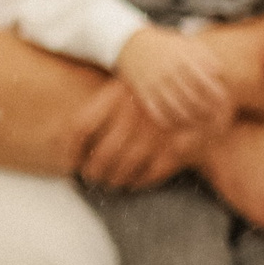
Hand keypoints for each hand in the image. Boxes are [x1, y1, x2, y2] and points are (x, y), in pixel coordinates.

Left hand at [72, 80, 202, 189]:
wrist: (201, 82)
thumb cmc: (154, 88)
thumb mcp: (124, 84)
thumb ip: (99, 106)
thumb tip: (62, 138)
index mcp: (117, 94)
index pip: (81, 127)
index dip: (71, 150)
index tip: (69, 163)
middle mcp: (135, 113)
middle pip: (101, 155)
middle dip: (93, 172)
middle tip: (92, 177)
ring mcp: (157, 131)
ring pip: (124, 168)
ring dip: (114, 180)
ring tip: (111, 181)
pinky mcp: (178, 145)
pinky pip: (152, 173)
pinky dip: (139, 182)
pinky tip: (134, 182)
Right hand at [114, 26, 234, 130]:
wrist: (133, 44)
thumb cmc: (168, 46)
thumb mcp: (188, 44)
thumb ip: (206, 56)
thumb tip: (218, 72)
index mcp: (183, 61)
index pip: (204, 83)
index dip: (216, 95)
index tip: (224, 101)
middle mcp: (169, 73)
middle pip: (191, 99)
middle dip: (205, 111)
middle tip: (214, 117)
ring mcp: (154, 84)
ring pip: (175, 110)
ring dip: (189, 120)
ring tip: (198, 123)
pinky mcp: (143, 93)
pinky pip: (157, 113)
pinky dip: (169, 122)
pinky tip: (178, 124)